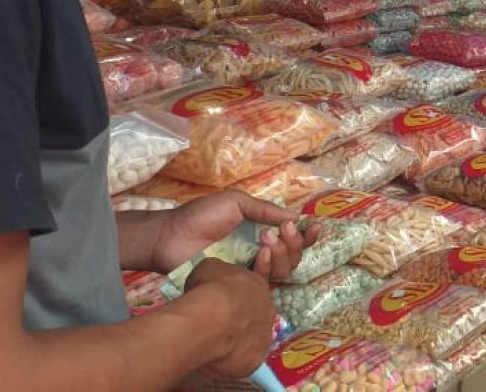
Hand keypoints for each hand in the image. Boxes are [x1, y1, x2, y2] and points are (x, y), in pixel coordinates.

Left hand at [152, 191, 318, 279]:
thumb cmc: (201, 215)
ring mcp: (249, 268)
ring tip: (267, 241)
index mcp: (260, 231)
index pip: (291, 237)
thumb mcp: (236, 202)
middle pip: (293, 255)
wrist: (171, 237)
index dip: (306, 235)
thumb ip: (265, 210)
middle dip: (295, 243)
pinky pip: (265, 280)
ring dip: (284, 254)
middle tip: (284, 231)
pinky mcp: (239, 283)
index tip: (315, 228)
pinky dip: (269, 266)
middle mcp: (260, 251)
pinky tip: (261, 254)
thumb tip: (295, 218)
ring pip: (284, 269)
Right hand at [185, 258, 276, 378]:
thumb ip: (218, 273)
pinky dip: (232, 360)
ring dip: (238, 340)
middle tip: (219, 324)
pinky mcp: (255, 359)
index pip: (251, 289)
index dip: (236, 296)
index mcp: (259, 285)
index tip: (222, 301)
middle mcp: (267, 310)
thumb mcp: (210, 268)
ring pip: (252, 339)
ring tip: (217, 343)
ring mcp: (264, 336)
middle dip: (240, 318)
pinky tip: (217, 360)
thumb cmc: (210, 288)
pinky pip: (244, 360)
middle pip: (255, 315)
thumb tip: (214, 277)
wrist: (211, 319)